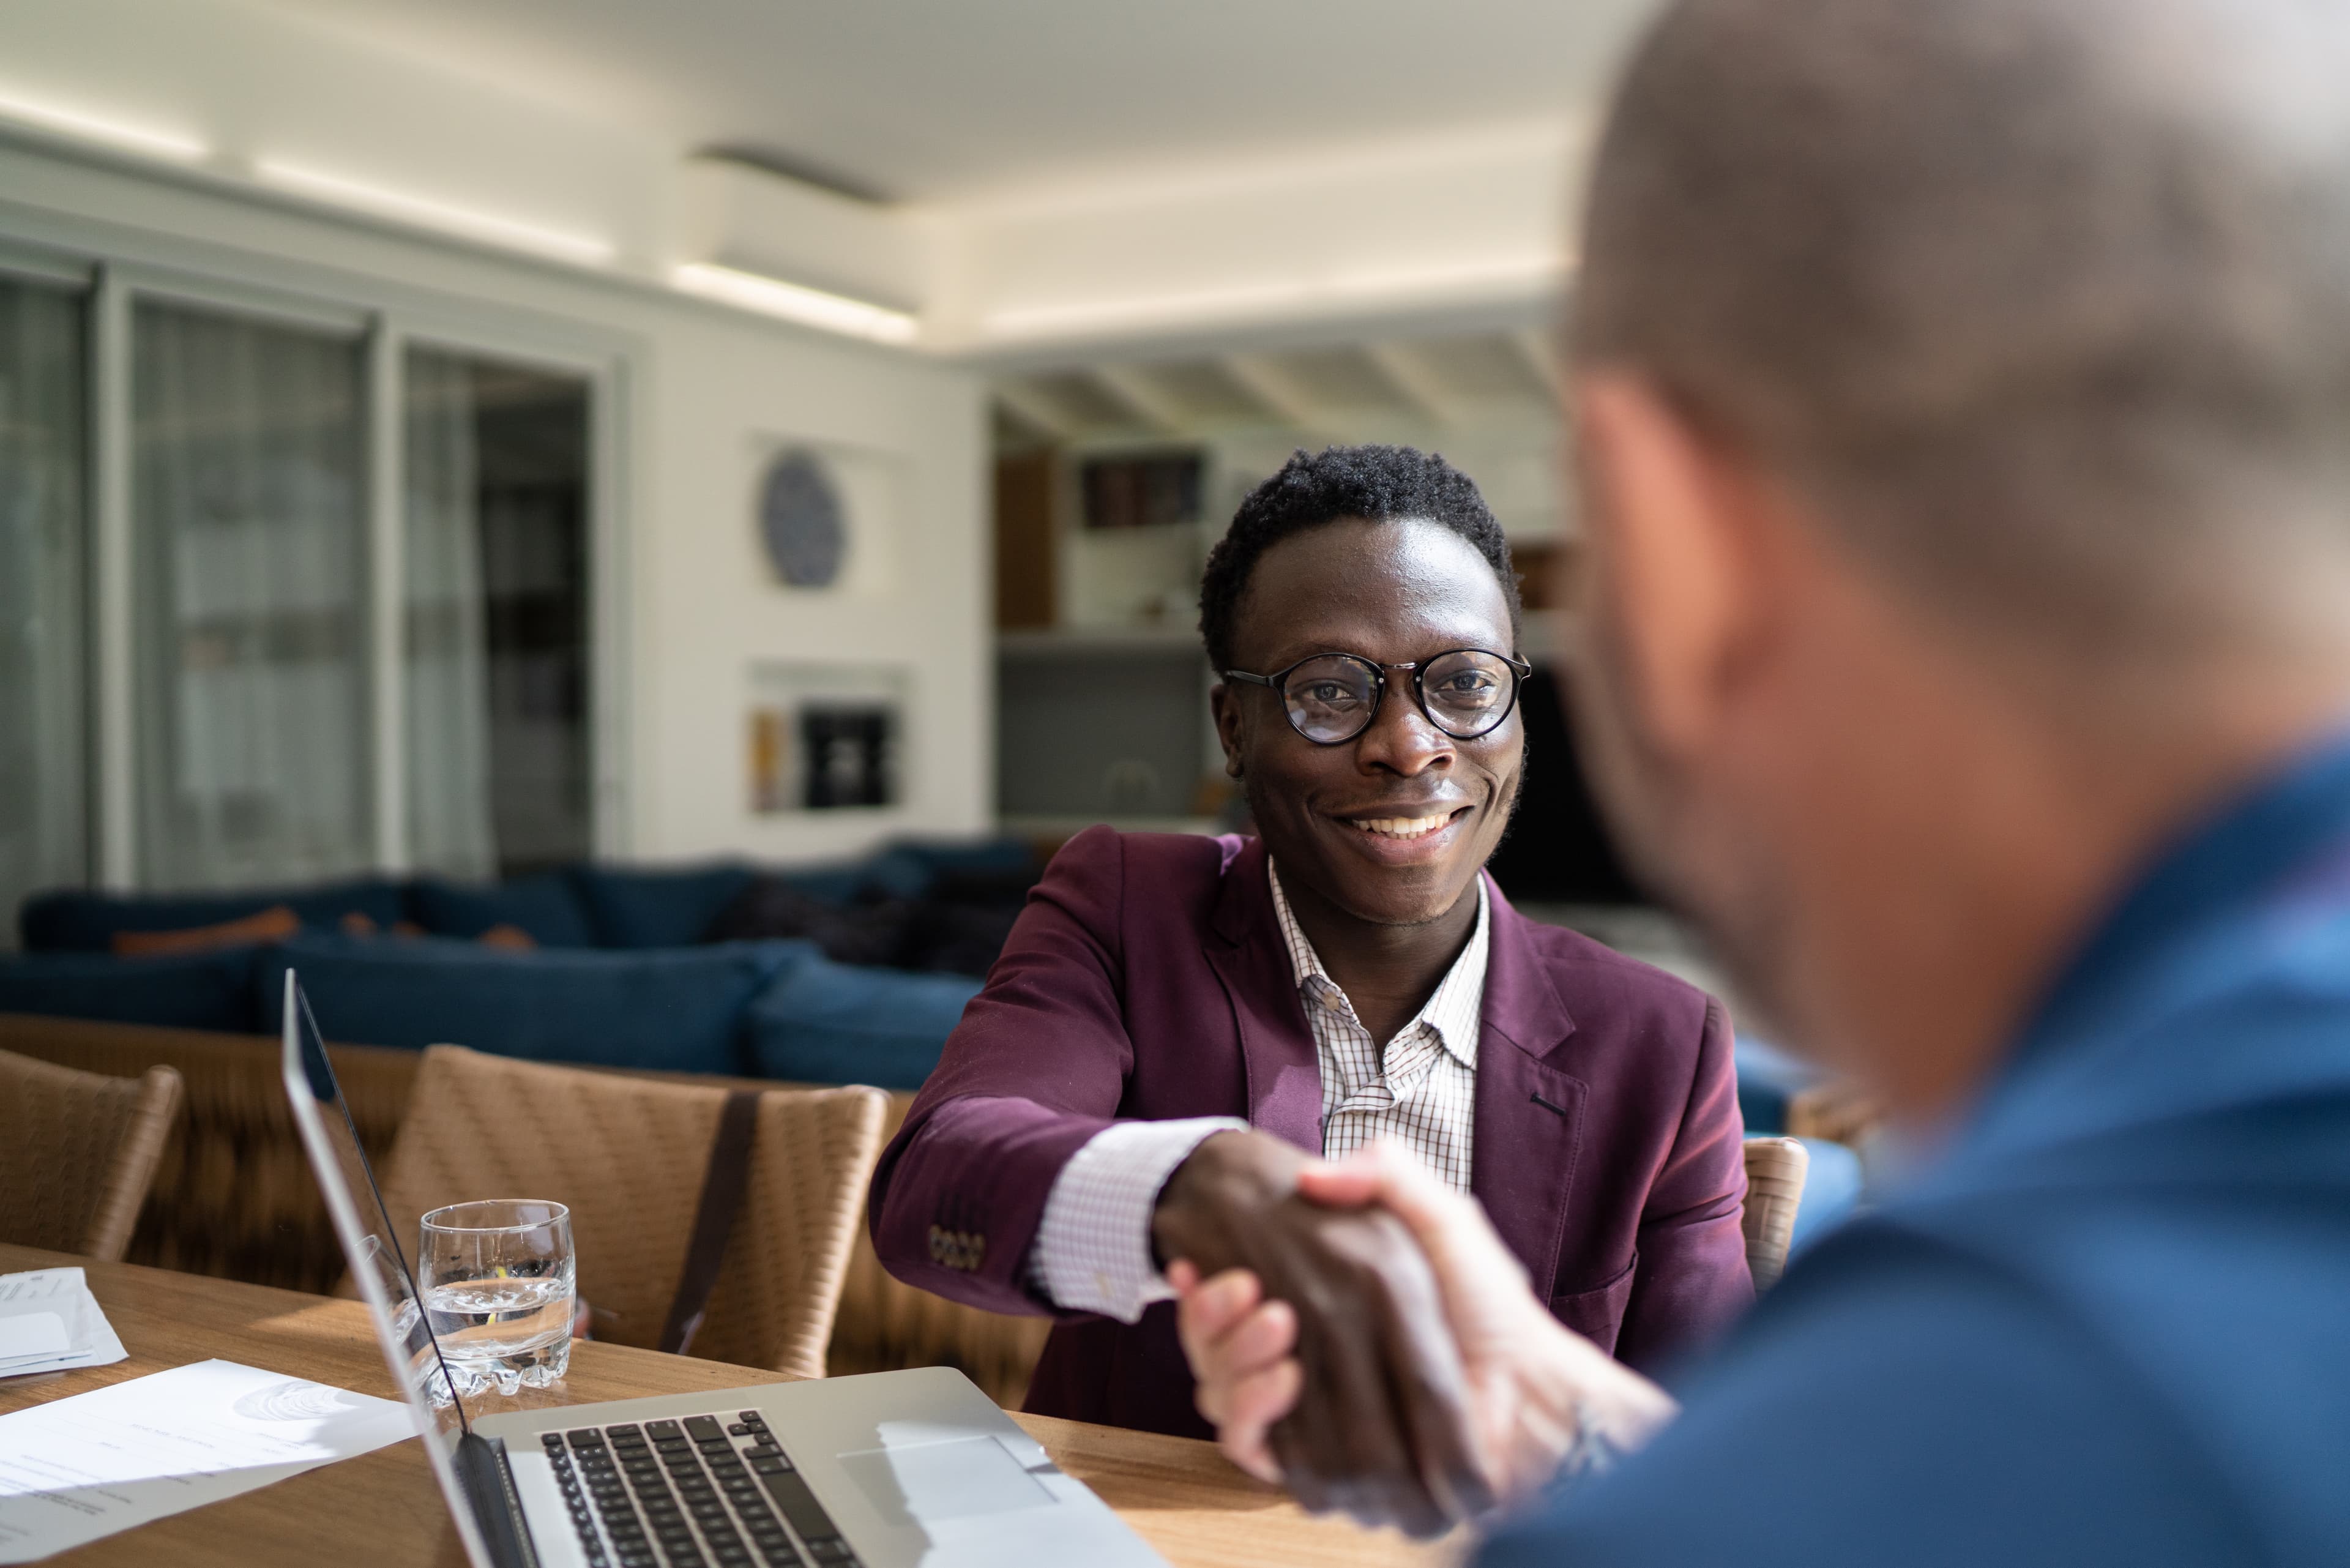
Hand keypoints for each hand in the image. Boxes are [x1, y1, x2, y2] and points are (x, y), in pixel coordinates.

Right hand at [1151, 1130, 1490, 1536]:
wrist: (1527, 1388)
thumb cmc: (1491, 1309)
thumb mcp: (1441, 1219)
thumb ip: (1388, 1175)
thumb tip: (1311, 1176)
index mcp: (1320, 1313)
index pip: (1231, 1302)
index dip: (1207, 1286)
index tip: (1195, 1261)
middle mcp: (1304, 1365)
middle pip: (1212, 1347)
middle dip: (1209, 1319)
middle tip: (1238, 1285)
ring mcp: (1307, 1416)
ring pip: (1219, 1393)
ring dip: (1229, 1354)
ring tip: (1274, 1321)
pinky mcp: (1316, 1464)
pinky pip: (1248, 1446)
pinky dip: (1251, 1409)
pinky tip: (1283, 1376)